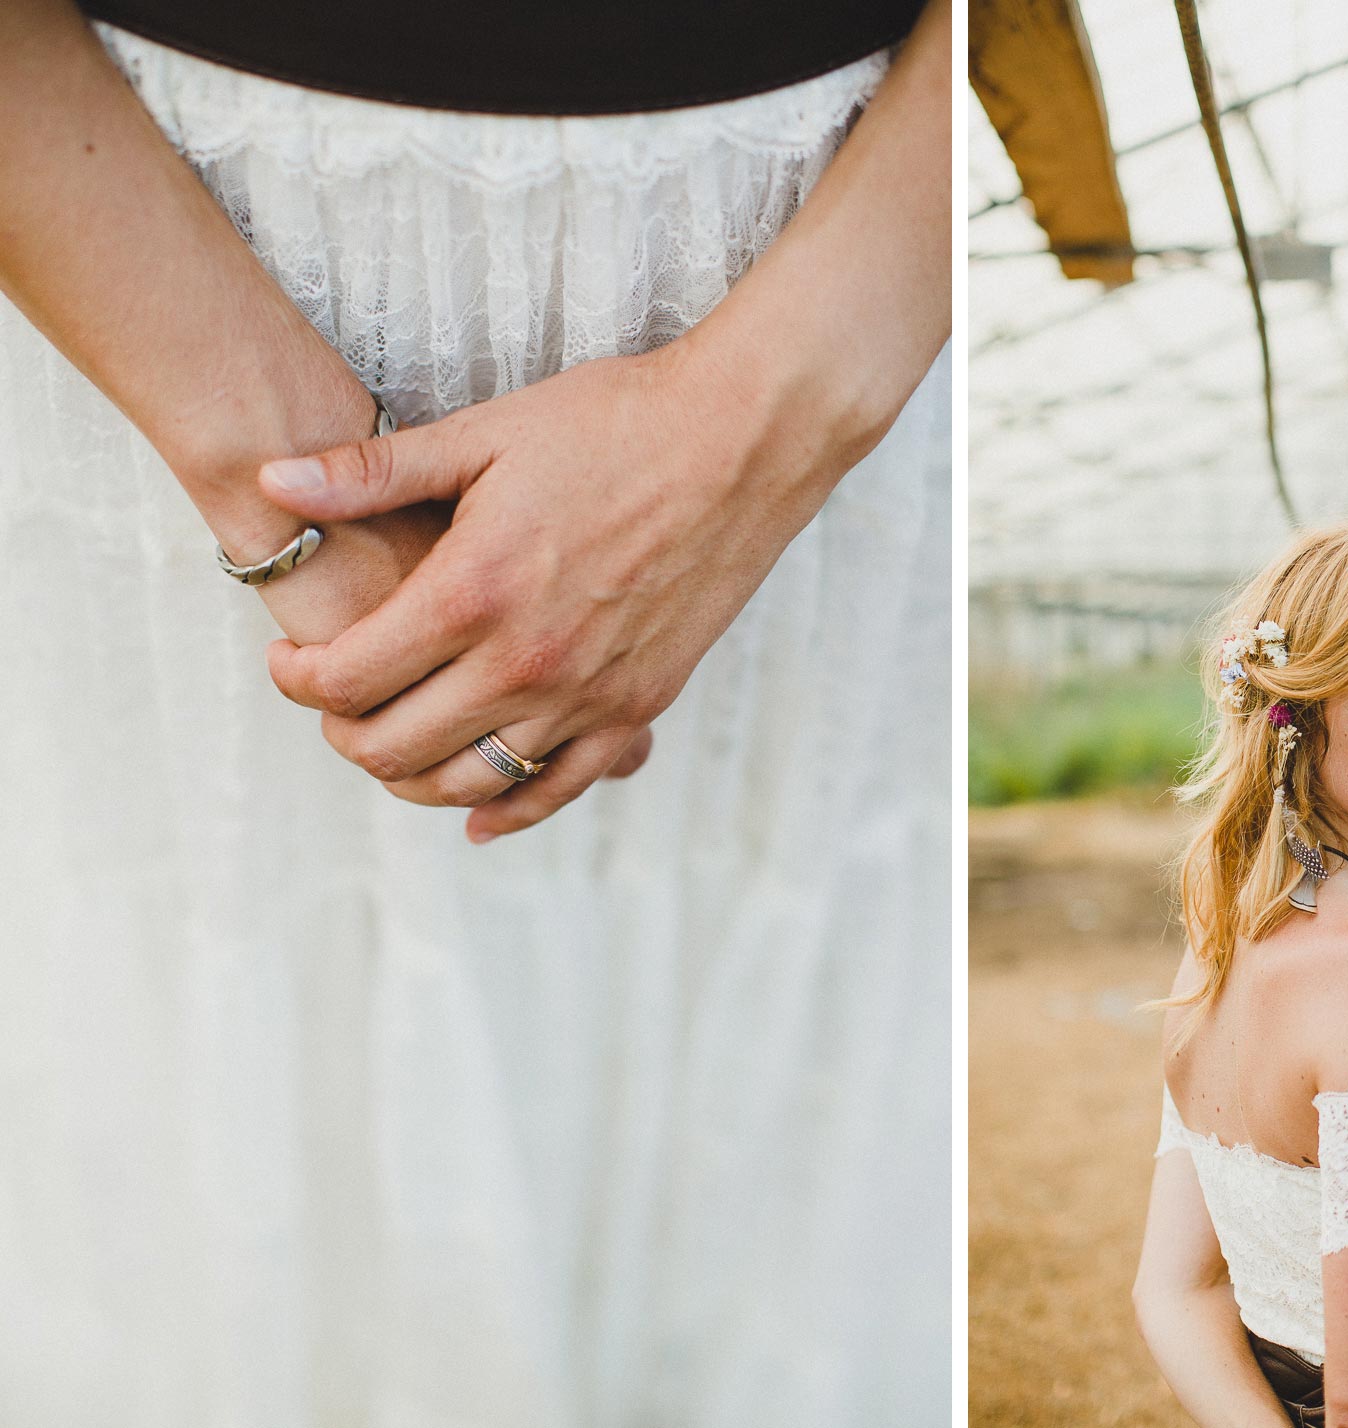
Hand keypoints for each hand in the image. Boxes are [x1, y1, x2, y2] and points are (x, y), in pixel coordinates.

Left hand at [230, 423, 653, 821]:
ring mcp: (586, 693)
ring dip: (411, 775)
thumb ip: (371, 473)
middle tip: (334, 697)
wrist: (740, 440)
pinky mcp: (638, 706)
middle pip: (393, 746)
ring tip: (394, 735)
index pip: (347, 679)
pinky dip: (506, 812)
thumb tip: (271, 480)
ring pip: (467, 783)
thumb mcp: (484, 435)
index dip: (297, 679)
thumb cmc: (613, 423)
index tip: (290, 659)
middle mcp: (525, 661)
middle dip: (342, 731)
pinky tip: (474, 816)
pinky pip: (558, 790)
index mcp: (472, 590)